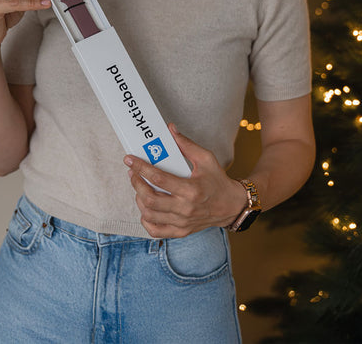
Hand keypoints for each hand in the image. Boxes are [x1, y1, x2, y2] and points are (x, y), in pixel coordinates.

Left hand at [124, 124, 246, 237]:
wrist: (231, 205)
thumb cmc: (218, 180)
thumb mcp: (206, 158)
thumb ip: (186, 144)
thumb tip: (170, 129)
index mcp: (191, 190)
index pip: (159, 178)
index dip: (141, 168)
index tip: (129, 160)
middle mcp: (185, 208)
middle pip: (150, 199)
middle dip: (136, 183)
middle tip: (132, 172)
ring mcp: (182, 223)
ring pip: (149, 214)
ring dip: (139, 199)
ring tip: (139, 187)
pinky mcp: (180, 231)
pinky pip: (155, 230)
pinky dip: (145, 219)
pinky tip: (145, 207)